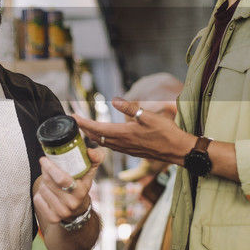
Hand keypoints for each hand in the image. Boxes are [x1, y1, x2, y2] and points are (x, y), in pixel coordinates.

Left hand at [32, 147, 104, 226]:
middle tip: (46, 167)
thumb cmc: (82, 186)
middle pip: (49, 182)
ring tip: (50, 181)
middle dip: (45, 171)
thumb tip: (91, 151)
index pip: (61, 179)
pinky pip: (38, 199)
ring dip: (43, 182)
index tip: (44, 159)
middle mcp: (72, 204)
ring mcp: (62, 212)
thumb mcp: (90, 172)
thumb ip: (95, 158)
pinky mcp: (52, 217)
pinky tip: (48, 192)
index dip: (50, 167)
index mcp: (81, 192)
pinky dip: (40, 193)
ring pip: (43, 189)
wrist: (78, 210)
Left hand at [74, 98, 193, 164]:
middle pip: (96, 137)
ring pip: (103, 142)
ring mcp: (127, 149)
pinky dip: (102, 140)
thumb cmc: (166, 132)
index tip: (72, 116)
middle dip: (84, 128)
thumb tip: (115, 99)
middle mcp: (122, 144)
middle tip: (74, 121)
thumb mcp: (149, 116)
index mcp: (124, 134)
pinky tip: (103, 137)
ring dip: (92, 135)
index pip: (98, 128)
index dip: (83, 122)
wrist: (177, 150)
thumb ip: (131, 108)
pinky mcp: (132, 151)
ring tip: (84, 127)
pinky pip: (112, 146)